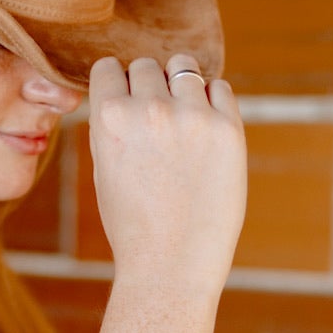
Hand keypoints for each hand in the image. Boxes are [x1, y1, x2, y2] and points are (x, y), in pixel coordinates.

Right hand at [86, 50, 246, 298]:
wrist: (171, 266)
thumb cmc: (134, 227)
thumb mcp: (105, 171)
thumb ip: (112, 126)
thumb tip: (126, 90)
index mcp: (110, 120)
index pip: (108, 68)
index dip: (115, 83)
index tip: (124, 102)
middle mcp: (149, 110)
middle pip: (146, 66)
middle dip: (148, 86)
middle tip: (155, 122)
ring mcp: (192, 117)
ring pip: (184, 67)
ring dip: (181, 84)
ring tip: (183, 119)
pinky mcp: (228, 128)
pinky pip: (220, 88)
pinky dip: (212, 102)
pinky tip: (205, 134)